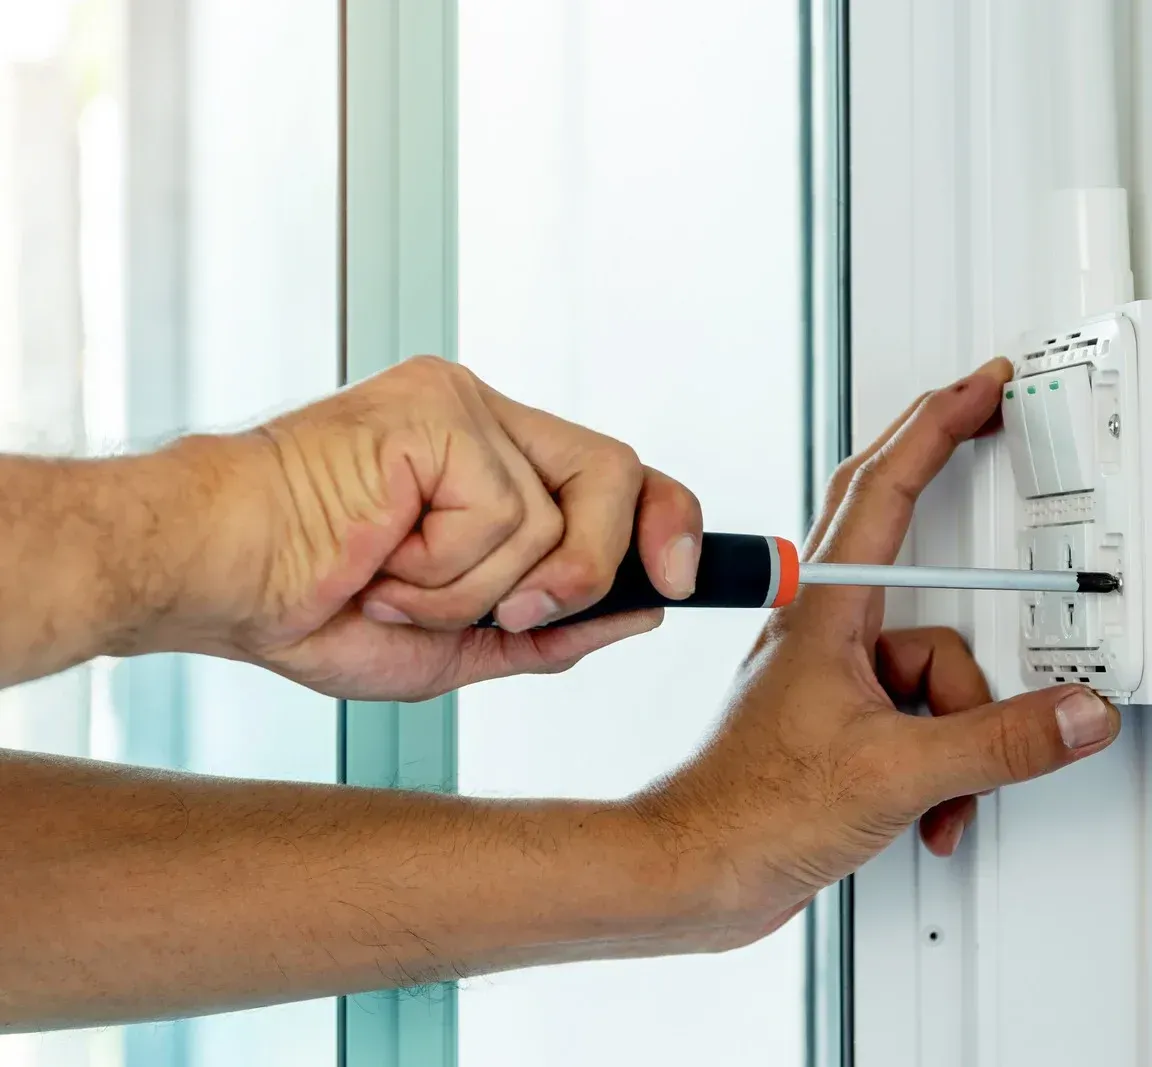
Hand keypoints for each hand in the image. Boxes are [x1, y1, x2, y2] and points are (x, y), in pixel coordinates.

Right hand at [183, 356, 700, 699]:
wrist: (213, 579)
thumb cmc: (309, 604)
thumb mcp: (457, 640)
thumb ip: (551, 625)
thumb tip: (645, 608)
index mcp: (490, 460)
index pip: (614, 474)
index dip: (666, 521)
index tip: (685, 582)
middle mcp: (484, 420)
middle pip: (618, 472)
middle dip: (597, 564)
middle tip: (523, 610)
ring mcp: (461, 407)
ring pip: (556, 515)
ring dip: (480, 587)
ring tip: (397, 584)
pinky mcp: (438, 412)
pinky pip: (502, 514)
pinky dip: (446, 568)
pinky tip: (380, 557)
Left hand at [635, 359, 1120, 945]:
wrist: (697, 873)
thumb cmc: (747, 810)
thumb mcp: (895, 773)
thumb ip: (1000, 742)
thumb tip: (1075, 714)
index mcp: (826, 612)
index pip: (887, 488)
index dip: (938, 424)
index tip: (979, 385)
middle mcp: (828, 631)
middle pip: (909, 541)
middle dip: (958, 509)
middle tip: (994, 437)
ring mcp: (836, 677)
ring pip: (938, 665)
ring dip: (962, 731)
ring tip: (940, 788)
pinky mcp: (845, 723)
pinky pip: (924, 716)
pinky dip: (943, 764)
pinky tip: (926, 809)